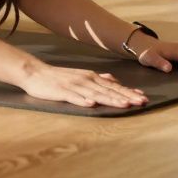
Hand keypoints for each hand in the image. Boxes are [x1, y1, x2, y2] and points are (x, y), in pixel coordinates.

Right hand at [18, 63, 147, 108]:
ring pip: (95, 94)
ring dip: (110, 99)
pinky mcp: (61, 91)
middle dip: (126, 96)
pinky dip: (83, 100)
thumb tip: (113, 79)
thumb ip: (97, 78)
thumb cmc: (58, 76)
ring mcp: (74, 86)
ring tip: (124, 104)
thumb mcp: (80, 75)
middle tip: (141, 102)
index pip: (113, 86)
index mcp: (91, 77)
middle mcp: (85, 80)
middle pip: (108, 90)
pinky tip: (92, 104)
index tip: (143, 97)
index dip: (128, 92)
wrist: (35, 72)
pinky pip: (74, 97)